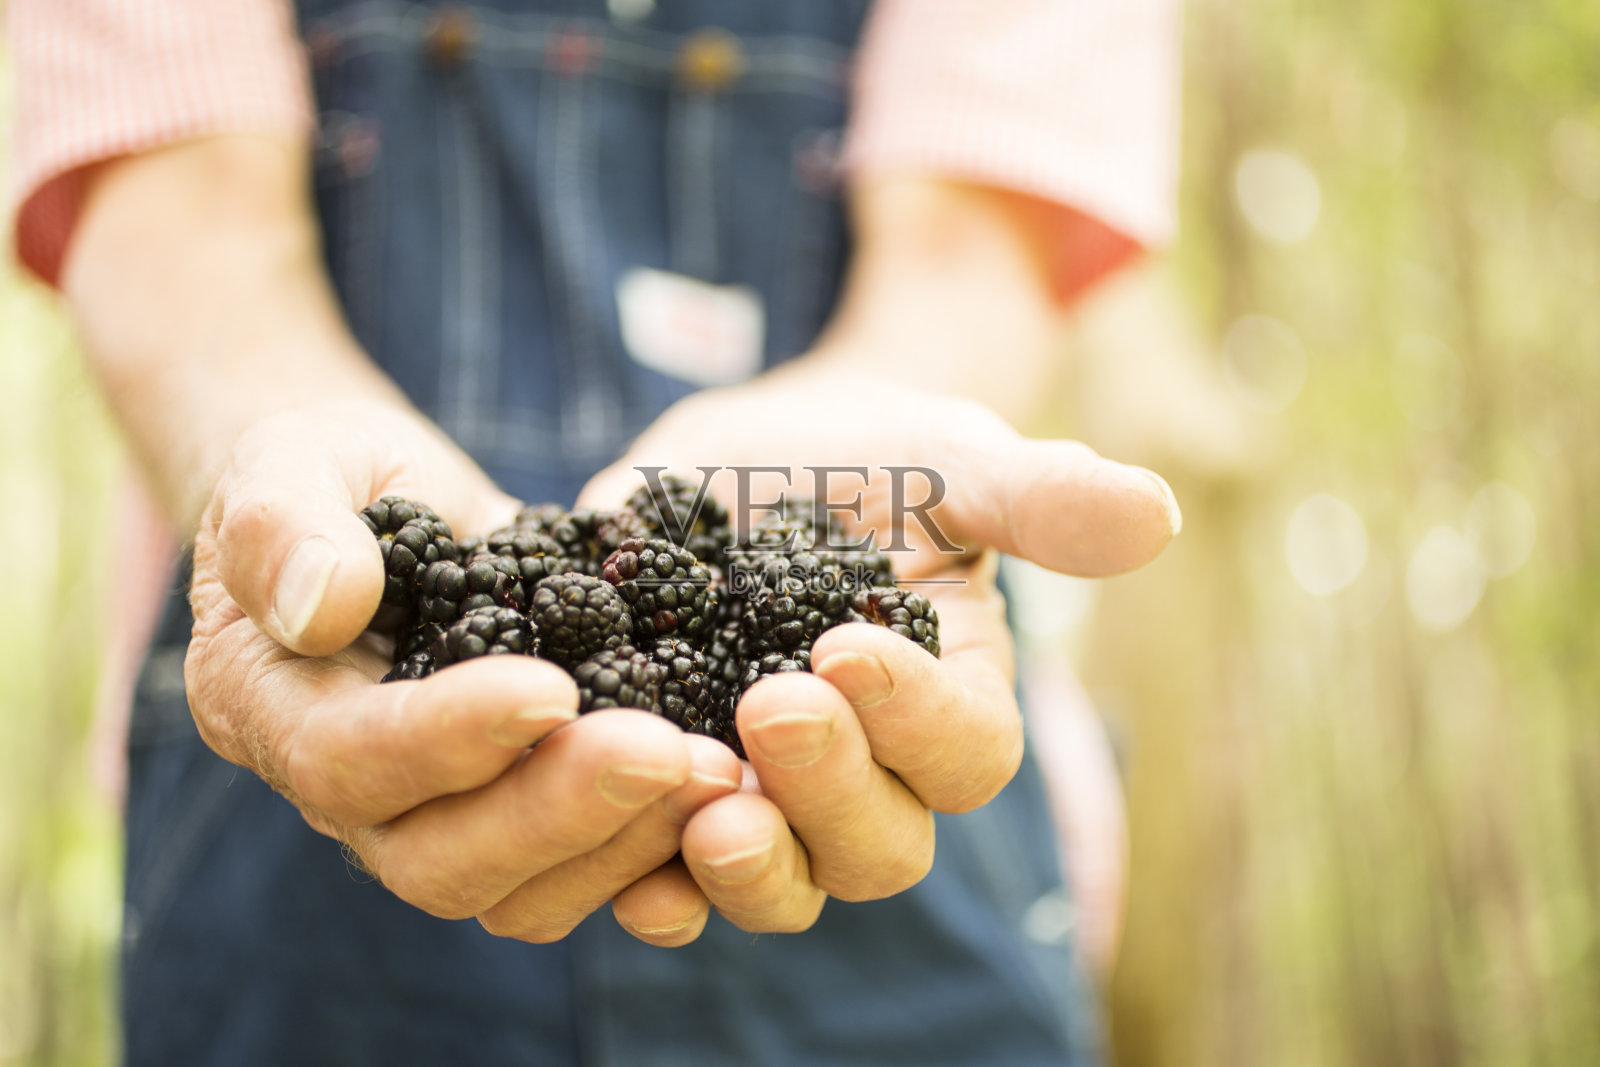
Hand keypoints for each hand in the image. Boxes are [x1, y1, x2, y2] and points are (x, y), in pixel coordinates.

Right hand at [183, 400, 742, 946]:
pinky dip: (660, 847)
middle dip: (558, 814)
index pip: (349, 759)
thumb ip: (283, 523)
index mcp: (274, 713)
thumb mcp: (291, 462)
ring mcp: (447, 817)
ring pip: (523, 893)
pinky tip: (734, 794)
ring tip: (718, 773)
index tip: (552, 689)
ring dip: (624, 843)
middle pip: (443, 861)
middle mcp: (355, 797)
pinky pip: (586, 871)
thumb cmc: (331, 476)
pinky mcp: (528, 811)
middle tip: (667, 754)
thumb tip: (323, 608)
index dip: (448, 738)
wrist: (390, 505)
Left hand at [580, 361, 1179, 936]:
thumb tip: (1155, 514)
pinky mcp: (671, 789)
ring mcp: (769, 795)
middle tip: (769, 707)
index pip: (965, 754)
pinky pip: (666, 873)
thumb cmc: (867, 455)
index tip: (845, 644)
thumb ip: (1037, 494)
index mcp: (952, 702)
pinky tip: (614, 860)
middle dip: (829, 792)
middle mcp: (870, 775)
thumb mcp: (946, 456)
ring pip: (784, 884)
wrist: (744, 460)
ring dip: (746, 866)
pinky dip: (647, 880)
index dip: (915, 717)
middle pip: (878, 848)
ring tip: (701, 811)